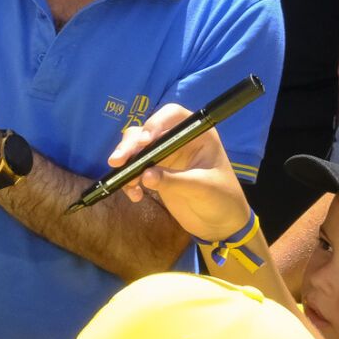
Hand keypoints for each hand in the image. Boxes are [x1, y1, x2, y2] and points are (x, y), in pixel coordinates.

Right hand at [104, 104, 250, 241]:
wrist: (220, 223)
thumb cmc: (222, 199)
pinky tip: (135, 196)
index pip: (173, 116)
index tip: (144, 141)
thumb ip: (174, 180)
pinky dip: (130, 180)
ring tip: (127, 183)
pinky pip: (135, 170)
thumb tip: (145, 175)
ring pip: (137, 149)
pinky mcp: (155, 172)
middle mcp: (178, 140)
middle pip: (147, 132)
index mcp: (197, 134)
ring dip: (126, 164)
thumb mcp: (201, 188)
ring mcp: (165, 156)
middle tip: (117, 161)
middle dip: (130, 145)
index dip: (155, 123)